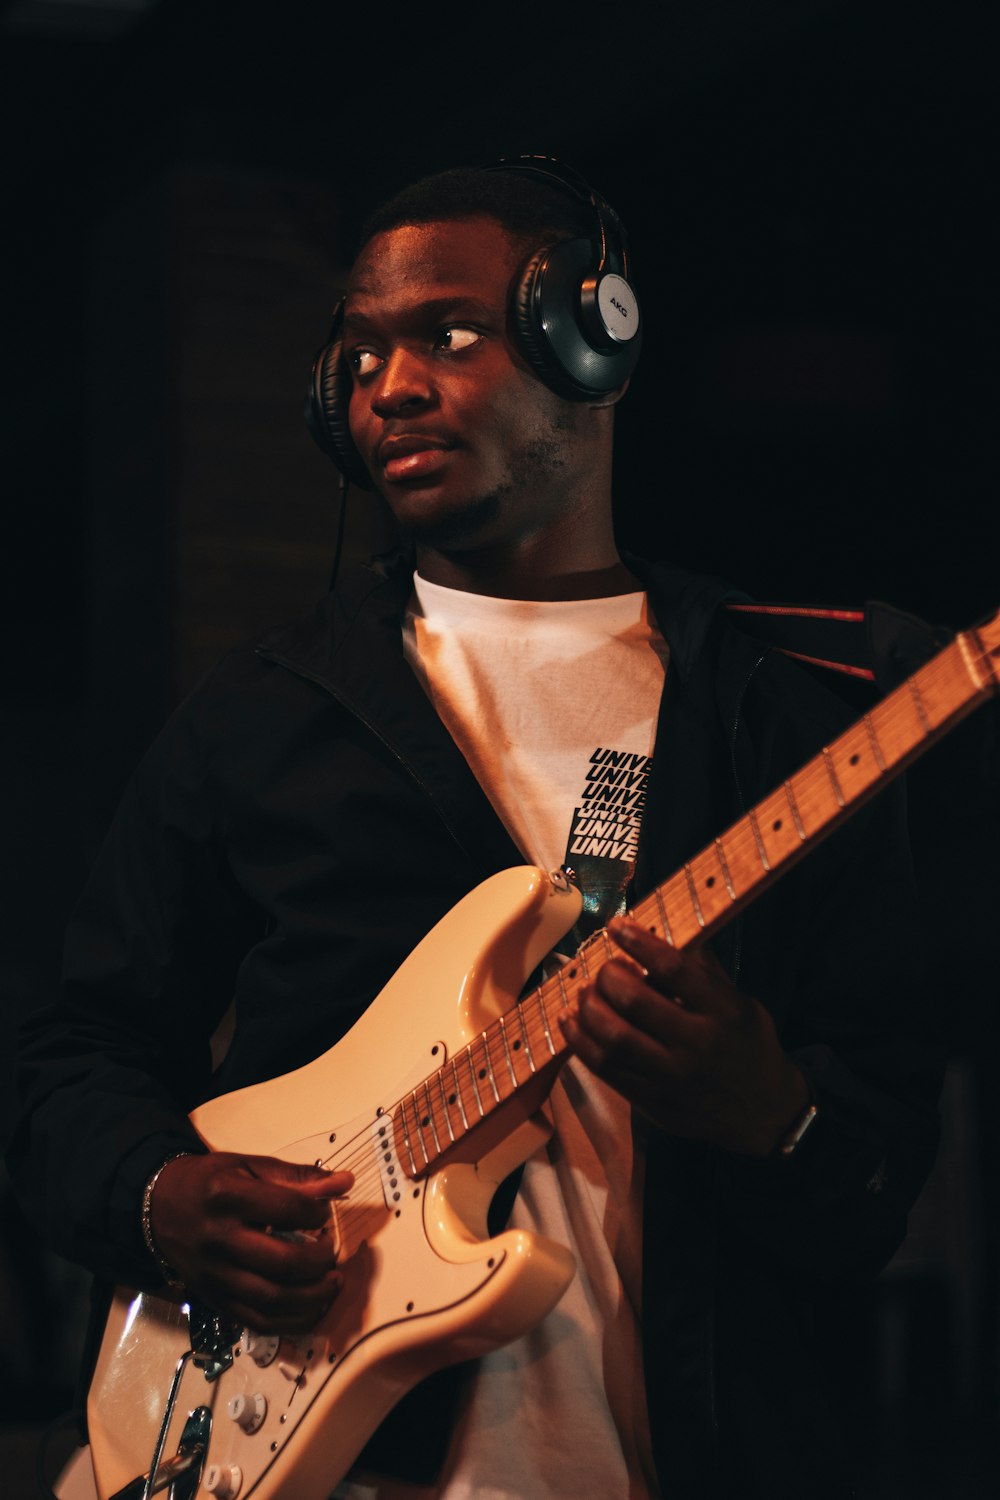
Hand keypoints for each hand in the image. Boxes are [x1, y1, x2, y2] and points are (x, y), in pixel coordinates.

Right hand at [150, 1152, 352, 1332]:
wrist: (159, 1208)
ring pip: (273, 1300)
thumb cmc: (210, 1183)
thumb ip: (297, 1177)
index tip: (324, 1214)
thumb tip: (344, 1182)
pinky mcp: (214, 1300)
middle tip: (331, 1251)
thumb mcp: (249, 1166)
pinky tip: (312, 1306)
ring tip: (332, 1281)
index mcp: (228, 1198)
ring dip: (314, 1296)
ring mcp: (215, 1276)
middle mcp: (219, 1240)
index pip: (287, 1210)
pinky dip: (292, 1322)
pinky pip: (258, 1321)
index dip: (317, 1213)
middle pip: (283, 1262)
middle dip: (320, 1260)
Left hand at [560, 918, 809, 1156]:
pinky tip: (572, 1020)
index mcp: (723, 1012)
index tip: (616, 926)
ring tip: (586, 992)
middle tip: (606, 969)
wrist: (763, 1113)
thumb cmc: (748, 1046)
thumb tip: (662, 930)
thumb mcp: (740, 1003)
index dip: (638, 943)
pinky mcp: (651, 1101)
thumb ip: (703, 970)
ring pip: (613, 1037)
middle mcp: (698, 1044)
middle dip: (608, 976)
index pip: (673, 969)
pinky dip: (579, 1040)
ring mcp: (672, 1077)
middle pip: (634, 1001)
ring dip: (588, 1007)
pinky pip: (604, 1068)